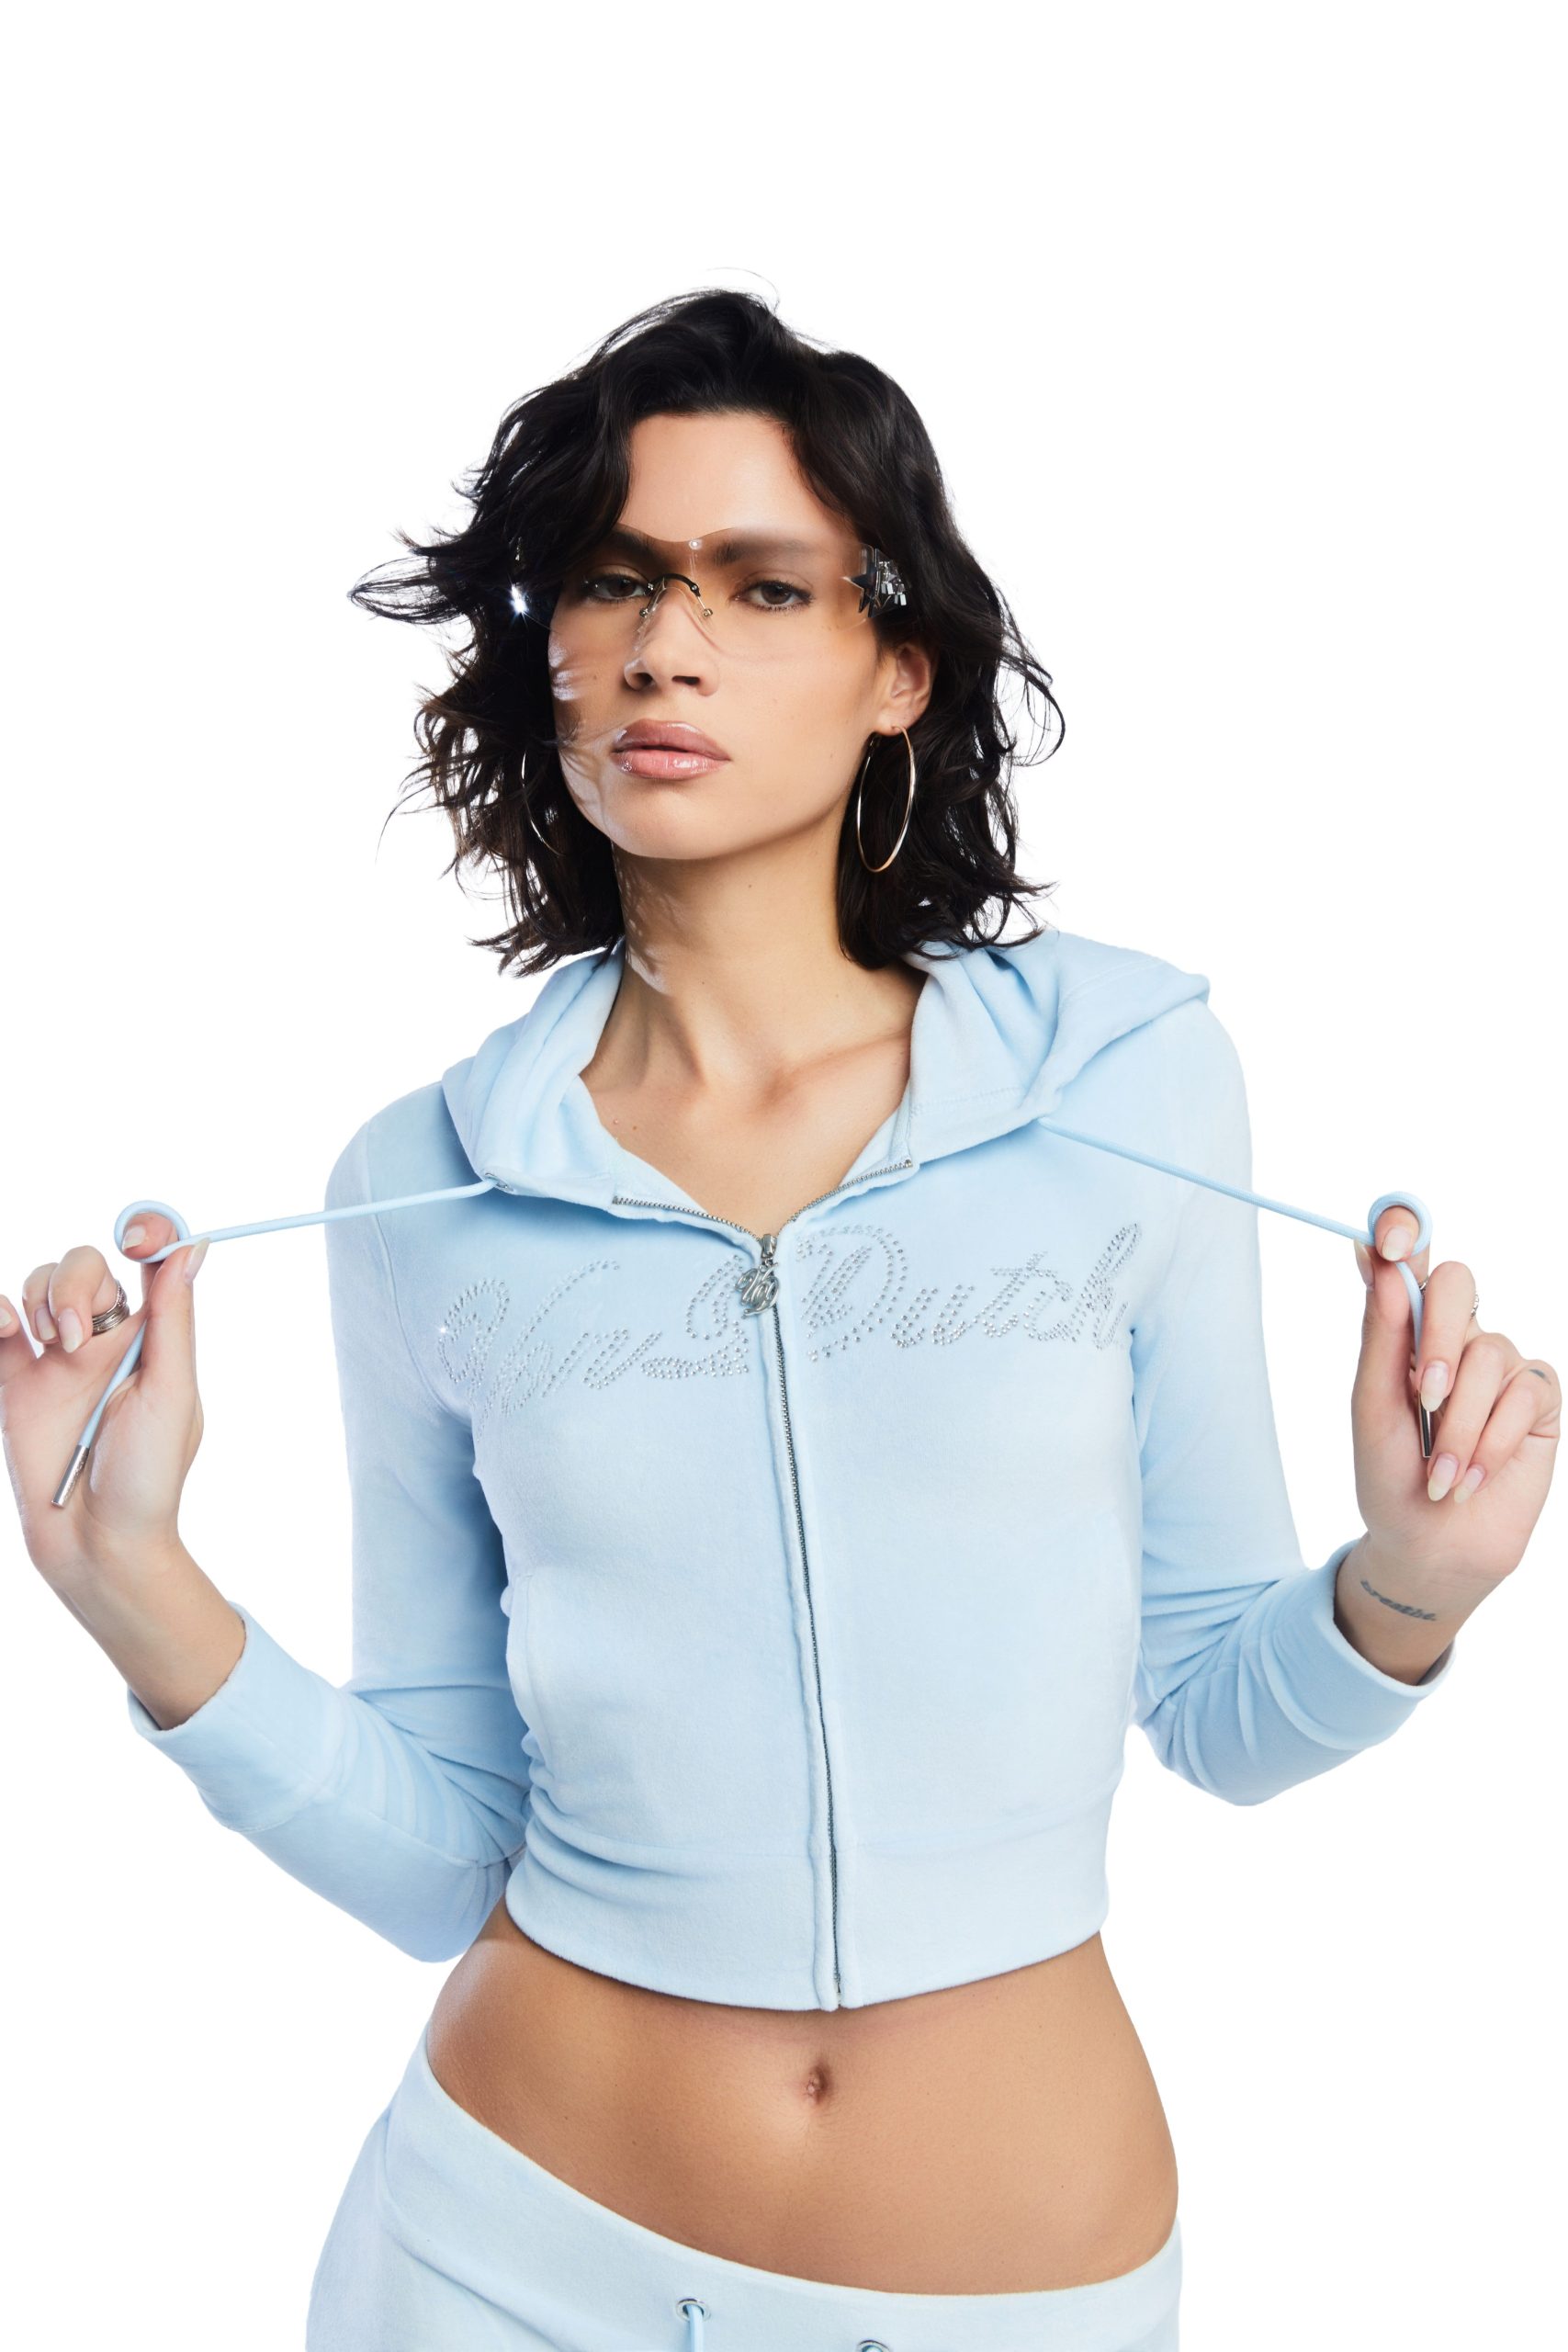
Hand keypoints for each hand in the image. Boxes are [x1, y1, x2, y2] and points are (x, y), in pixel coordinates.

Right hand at [0, 1214, 207, 1591]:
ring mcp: (57, 1356)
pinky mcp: (14, 1378)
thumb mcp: (172, 1393)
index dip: (146, 1230)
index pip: (150, 1260)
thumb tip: (192, 1248)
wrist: (96, 1541)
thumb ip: (174, 1319)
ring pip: (41, 1283)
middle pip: (86, 1264)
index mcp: (153, 1335)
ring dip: (43, 1296)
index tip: (138, 1237)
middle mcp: (107, 1338)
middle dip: (77, 1282)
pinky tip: (5, 1328)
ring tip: (53, 1345)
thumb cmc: (149, 1476)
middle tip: (77, 1338)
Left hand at [1350, 1210, 1558, 1615]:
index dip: (1401, 1227)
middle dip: (1437, 1337)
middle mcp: (1454, 1335)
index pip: (1406, 1258)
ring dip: (1459, 1423)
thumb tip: (1381, 1265)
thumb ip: (1379, 1337)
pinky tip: (1471, 1475)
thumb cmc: (1391, 1477)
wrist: (1432, 1546)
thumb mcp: (1371, 1409)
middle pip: (1456, 1282)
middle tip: (1421, 1395)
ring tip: (1441, 1473)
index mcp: (1403, 1329)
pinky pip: (1525, 1390)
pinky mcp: (1538, 1400)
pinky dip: (1492, 1438)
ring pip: (1488, 1352)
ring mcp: (1500, 1365)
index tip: (1387, 1240)